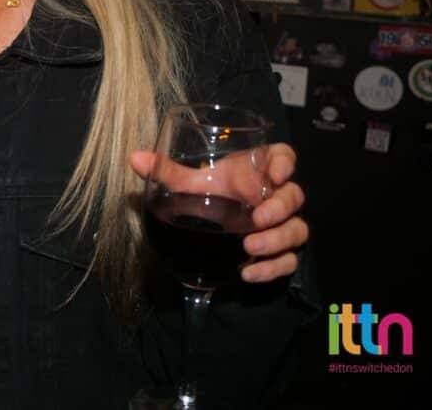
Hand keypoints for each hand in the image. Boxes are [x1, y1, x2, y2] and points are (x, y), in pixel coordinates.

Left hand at [131, 142, 308, 283]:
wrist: (217, 225)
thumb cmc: (212, 191)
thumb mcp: (193, 184)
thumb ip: (169, 172)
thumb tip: (134, 158)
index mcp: (258, 171)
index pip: (284, 157)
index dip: (285, 163)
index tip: (274, 174)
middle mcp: (274, 196)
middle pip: (294, 197)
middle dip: (280, 208)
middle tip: (258, 218)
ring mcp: (280, 224)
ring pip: (297, 230)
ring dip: (278, 240)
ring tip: (249, 246)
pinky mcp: (280, 250)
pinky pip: (290, 261)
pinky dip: (273, 268)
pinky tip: (248, 273)